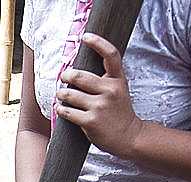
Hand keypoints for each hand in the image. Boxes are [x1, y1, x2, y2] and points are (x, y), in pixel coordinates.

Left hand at [55, 33, 144, 158]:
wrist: (129, 136)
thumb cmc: (119, 110)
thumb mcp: (119, 88)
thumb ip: (106, 77)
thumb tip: (81, 66)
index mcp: (118, 79)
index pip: (111, 55)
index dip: (98, 43)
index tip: (86, 37)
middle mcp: (110, 90)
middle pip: (79, 76)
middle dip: (67, 75)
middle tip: (64, 76)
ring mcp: (100, 106)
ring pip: (69, 93)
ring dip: (62, 93)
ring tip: (62, 94)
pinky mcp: (91, 121)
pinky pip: (67, 111)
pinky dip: (61, 108)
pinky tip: (61, 107)